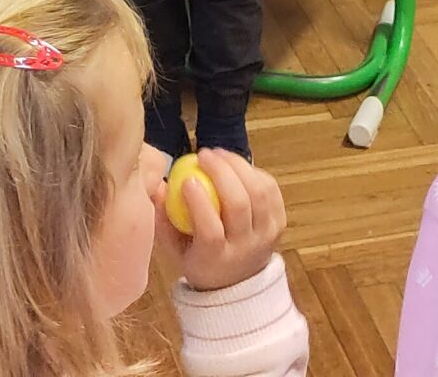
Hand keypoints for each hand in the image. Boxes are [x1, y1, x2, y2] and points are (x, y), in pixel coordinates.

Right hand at [163, 149, 287, 291]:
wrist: (237, 282)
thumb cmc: (199, 259)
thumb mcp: (174, 248)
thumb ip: (163, 219)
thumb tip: (158, 186)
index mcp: (215, 260)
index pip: (210, 230)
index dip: (199, 203)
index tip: (187, 178)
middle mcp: (245, 249)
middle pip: (239, 205)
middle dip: (221, 173)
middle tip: (203, 155)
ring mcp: (266, 236)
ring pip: (258, 193)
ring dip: (238, 166)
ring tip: (219, 154)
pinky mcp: (279, 223)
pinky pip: (270, 189)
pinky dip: (254, 172)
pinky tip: (236, 166)